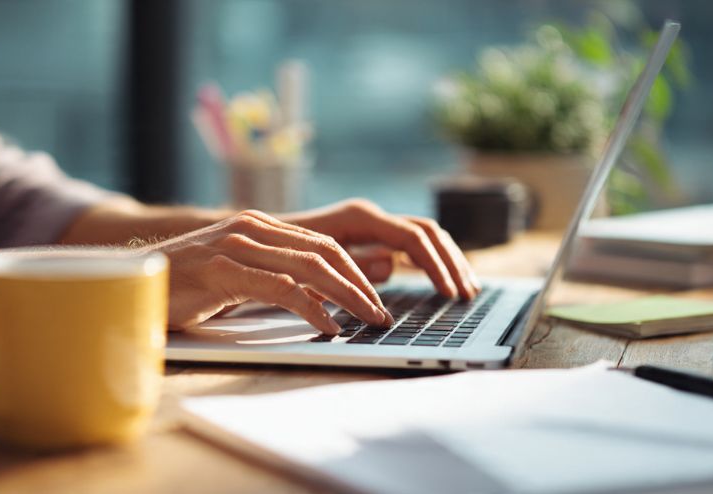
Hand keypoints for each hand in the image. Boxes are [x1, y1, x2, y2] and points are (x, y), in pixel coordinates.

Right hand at [143, 210, 392, 334]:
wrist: (125, 280)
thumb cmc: (183, 285)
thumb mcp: (238, 279)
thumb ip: (276, 281)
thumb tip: (322, 300)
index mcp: (259, 226)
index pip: (323, 244)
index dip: (357, 271)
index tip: (376, 299)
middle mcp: (251, 228)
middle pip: (325, 252)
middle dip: (361, 284)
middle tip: (382, 313)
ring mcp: (235, 245)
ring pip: (310, 267)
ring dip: (347, 297)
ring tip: (368, 320)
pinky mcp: (221, 270)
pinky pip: (280, 288)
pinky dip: (312, 309)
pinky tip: (328, 327)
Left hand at [280, 199, 479, 299]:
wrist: (244, 242)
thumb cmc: (274, 254)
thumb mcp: (307, 264)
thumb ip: (349, 265)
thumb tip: (391, 265)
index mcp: (359, 217)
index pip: (414, 238)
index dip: (437, 266)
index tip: (451, 294)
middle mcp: (368, 216)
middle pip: (427, 232)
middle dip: (451, 262)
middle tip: (468, 295)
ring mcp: (369, 225)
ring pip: (422, 236)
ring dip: (447, 261)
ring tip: (464, 290)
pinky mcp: (366, 238)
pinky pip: (409, 245)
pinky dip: (429, 263)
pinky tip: (440, 284)